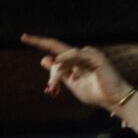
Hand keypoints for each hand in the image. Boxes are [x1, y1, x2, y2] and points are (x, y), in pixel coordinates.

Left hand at [19, 35, 133, 109]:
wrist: (112, 100)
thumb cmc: (95, 93)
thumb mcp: (72, 83)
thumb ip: (59, 72)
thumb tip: (44, 59)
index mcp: (74, 60)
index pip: (55, 49)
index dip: (40, 43)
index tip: (24, 38)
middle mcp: (81, 54)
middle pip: (56, 49)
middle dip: (40, 41)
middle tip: (24, 37)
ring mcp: (89, 54)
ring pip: (64, 57)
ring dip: (56, 73)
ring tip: (53, 86)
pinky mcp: (96, 57)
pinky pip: (76, 55)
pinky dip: (66, 59)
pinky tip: (58, 62)